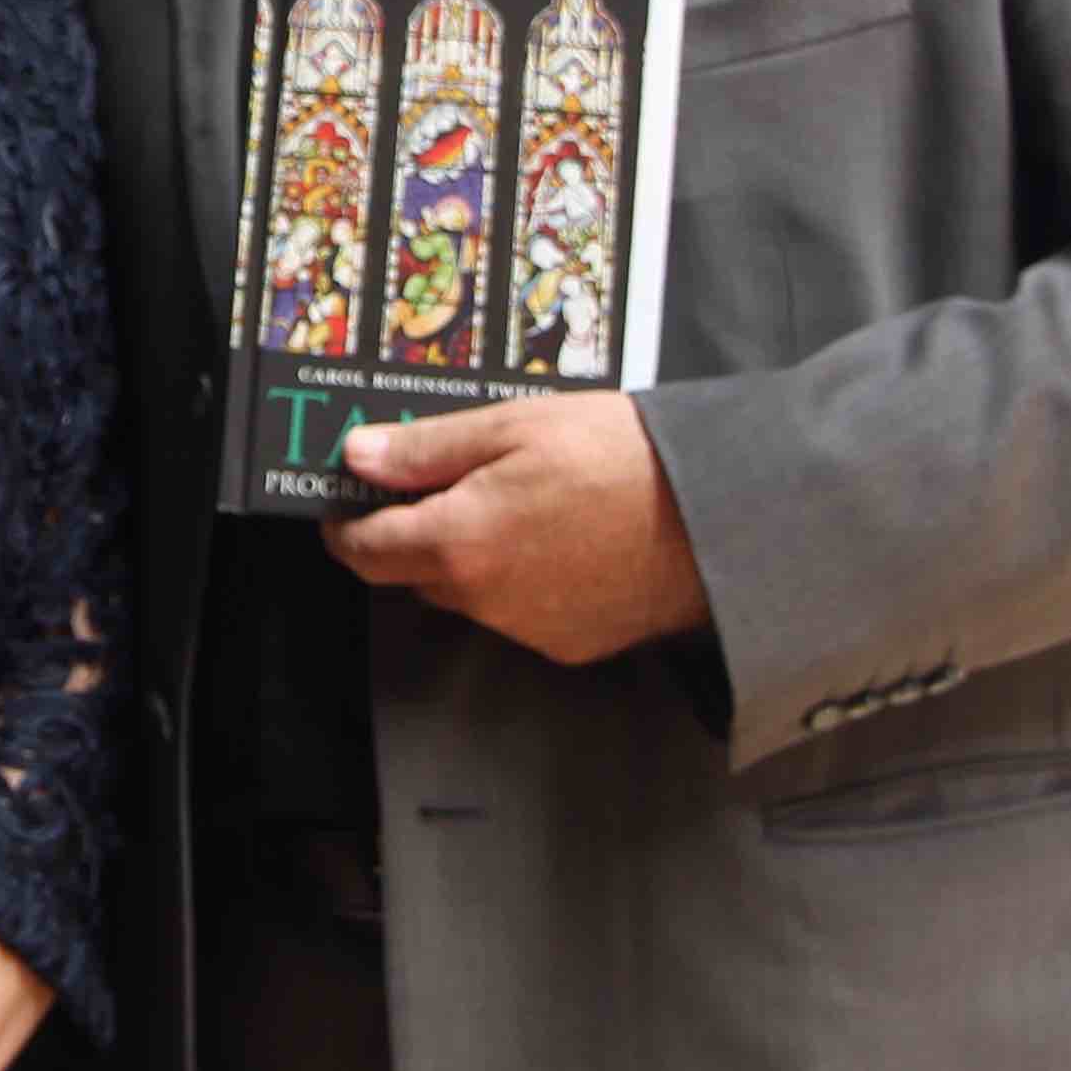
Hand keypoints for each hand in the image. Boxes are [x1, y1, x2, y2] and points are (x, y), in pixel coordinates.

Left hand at [324, 390, 708, 663]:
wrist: (722, 514)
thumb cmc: (623, 460)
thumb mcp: (513, 426)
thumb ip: (426, 449)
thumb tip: (358, 458)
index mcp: (457, 543)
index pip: (365, 552)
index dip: (347, 526)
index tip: (349, 504)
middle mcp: (485, 599)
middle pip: (416, 572)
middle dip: (419, 533)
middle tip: (453, 482)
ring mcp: (530, 629)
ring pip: (470, 594)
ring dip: (475, 557)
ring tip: (527, 502)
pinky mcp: (573, 644)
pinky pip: (521, 613)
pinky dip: (524, 580)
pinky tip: (563, 538)